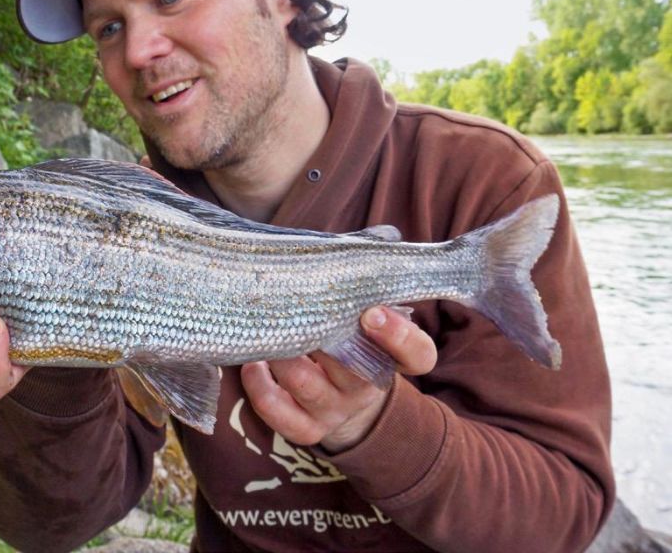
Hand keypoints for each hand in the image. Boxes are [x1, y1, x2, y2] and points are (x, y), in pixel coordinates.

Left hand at [240, 306, 436, 453]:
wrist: (345, 400)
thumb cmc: (347, 338)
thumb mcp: (361, 316)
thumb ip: (361, 287)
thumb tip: (370, 241)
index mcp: (392, 358)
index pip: (417, 355)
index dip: (399, 336)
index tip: (372, 312)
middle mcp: (367, 388)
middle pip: (351, 368)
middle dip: (321, 334)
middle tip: (297, 307)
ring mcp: (335, 411)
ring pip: (305, 384)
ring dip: (281, 354)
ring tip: (267, 329)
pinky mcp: (306, 429)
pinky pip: (277, 410)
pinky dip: (258, 385)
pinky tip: (254, 363)